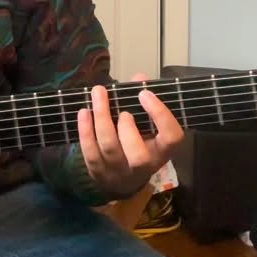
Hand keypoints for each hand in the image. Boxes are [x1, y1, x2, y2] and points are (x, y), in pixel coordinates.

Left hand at [77, 83, 182, 200]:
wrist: (124, 179)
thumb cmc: (140, 141)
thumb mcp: (148, 124)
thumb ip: (145, 100)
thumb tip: (139, 77)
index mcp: (163, 150)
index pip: (172, 137)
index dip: (160, 115)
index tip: (145, 94)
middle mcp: (144, 165)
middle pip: (138, 156)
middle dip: (128, 129)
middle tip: (123, 111)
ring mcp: (120, 171)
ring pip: (110, 149)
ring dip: (102, 119)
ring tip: (98, 95)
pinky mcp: (98, 172)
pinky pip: (90, 152)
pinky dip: (86, 130)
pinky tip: (84, 111)